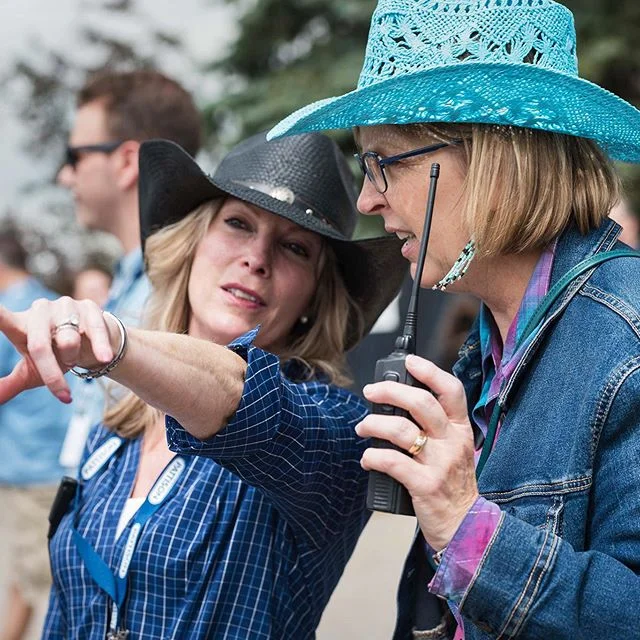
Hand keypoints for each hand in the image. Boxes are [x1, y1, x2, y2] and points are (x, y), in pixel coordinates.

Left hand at [0, 297, 115, 403]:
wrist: (92, 346)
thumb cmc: (57, 358)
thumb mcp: (32, 372)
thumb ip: (11, 383)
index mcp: (19, 324)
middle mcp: (38, 310)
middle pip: (39, 346)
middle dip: (52, 374)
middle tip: (63, 394)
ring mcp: (64, 306)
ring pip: (68, 341)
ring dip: (73, 359)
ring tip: (74, 358)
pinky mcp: (88, 307)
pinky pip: (93, 331)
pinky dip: (99, 348)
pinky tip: (103, 357)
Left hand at [355, 354, 478, 550]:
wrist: (465, 526)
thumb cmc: (453, 483)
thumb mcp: (454, 448)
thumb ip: (435, 427)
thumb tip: (397, 403)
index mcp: (460, 429)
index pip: (451, 390)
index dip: (430, 371)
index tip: (409, 360)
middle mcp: (452, 442)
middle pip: (421, 404)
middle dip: (390, 391)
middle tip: (371, 392)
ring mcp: (440, 464)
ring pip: (401, 430)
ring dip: (373, 424)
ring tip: (362, 427)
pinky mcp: (425, 485)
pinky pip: (392, 462)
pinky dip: (372, 456)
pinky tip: (367, 458)